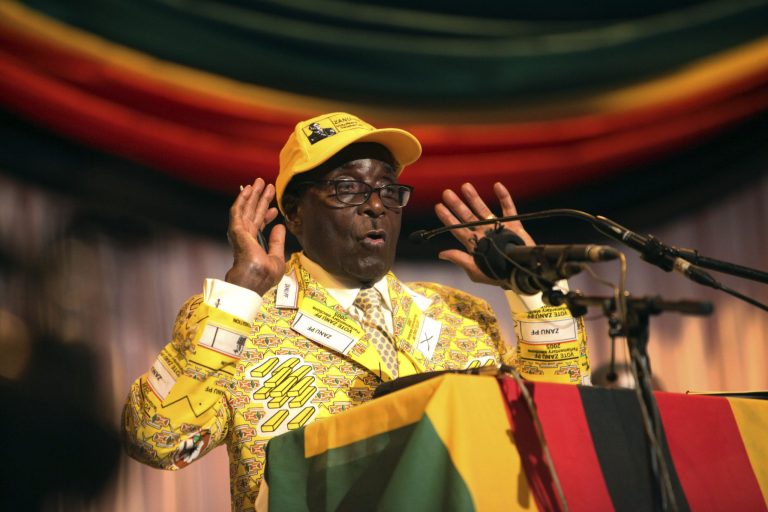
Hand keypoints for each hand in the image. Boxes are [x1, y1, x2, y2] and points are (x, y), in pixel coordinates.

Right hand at [225, 178, 285, 294]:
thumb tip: (280, 226)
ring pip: (246, 209)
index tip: (275, 209)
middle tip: (266, 185)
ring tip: (259, 181)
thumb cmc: (263, 276)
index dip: (267, 216)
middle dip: (260, 199)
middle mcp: (246, 237)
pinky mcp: (236, 231)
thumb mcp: (277, 258)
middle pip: (253, 213)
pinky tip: (247, 189)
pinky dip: (242, 199)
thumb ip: (277, 241)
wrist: (253, 282)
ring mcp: (240, 234)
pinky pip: (238, 211)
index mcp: (254, 245)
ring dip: (252, 195)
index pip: (259, 226)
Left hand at [435, 182, 534, 285]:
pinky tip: (497, 186)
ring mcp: (498, 228)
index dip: (448, 218)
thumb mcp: (475, 270)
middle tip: (447, 193)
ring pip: (484, 210)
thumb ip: (459, 259)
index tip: (438, 206)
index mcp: (474, 244)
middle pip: (467, 216)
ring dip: (475, 198)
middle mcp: (484, 233)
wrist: (520, 275)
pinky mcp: (513, 225)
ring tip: (465, 186)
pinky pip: (508, 209)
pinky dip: (504, 197)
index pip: (457, 229)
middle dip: (457, 205)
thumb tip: (441, 254)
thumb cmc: (496, 276)